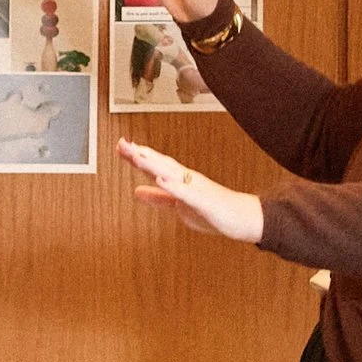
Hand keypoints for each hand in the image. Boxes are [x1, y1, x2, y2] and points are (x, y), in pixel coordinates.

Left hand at [119, 137, 265, 243]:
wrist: (241, 218)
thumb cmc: (213, 211)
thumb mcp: (178, 206)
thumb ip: (158, 197)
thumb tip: (137, 191)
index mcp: (179, 180)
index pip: (154, 165)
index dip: (136, 156)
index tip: (120, 146)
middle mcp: (186, 178)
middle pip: (159, 163)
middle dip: (141, 154)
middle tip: (122, 144)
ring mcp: (195, 187)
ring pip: (171, 173)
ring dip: (153, 164)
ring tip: (136, 156)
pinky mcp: (203, 200)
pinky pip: (186, 192)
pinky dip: (173, 186)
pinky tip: (161, 180)